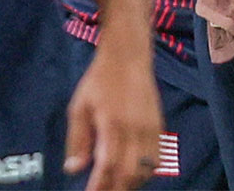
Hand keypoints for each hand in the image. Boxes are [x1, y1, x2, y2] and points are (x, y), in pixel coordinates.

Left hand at [66, 33, 162, 190]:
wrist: (128, 56)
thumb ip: (77, 139)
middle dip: (116, 189)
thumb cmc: (99, 80)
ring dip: (131, 183)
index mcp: (112, 124)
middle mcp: (135, 129)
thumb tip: (74, 169)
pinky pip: (156, 158)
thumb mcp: (79, 107)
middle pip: (129, 173)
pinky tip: (133, 173)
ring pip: (145, 169)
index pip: (108, 165)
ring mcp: (150, 128)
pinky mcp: (159, 125)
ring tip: (116, 185)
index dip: (100, 186)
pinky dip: (146, 172)